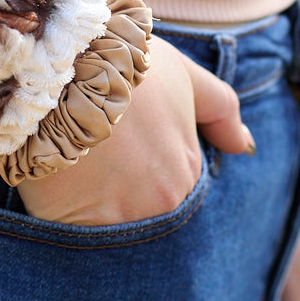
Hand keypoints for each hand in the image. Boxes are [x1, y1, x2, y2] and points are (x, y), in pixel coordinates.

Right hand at [16, 36, 252, 225]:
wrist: (62, 67)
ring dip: (94, 208)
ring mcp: (122, 221)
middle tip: (94, 162)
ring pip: (110, 228)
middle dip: (122, 193)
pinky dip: (65, 216)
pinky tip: (54, 185)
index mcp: (189, 171)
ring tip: (72, 172)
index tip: (117, 147)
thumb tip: (245, 146)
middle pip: (143, 213)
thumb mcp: (182, 75)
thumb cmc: (122, 64)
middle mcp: (164, 204)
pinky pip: (75, 236)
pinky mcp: (79, 230)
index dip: (141, 167)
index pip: (172, 188)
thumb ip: (221, 109)